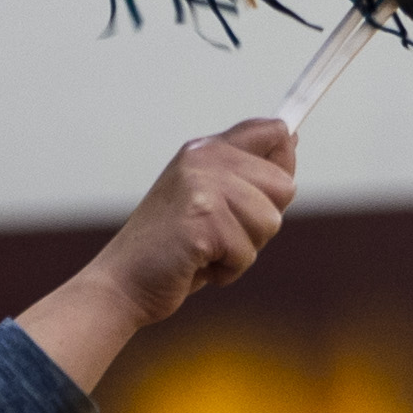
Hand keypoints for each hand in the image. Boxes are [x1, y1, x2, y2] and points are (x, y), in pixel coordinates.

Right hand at [16, 118, 296, 391]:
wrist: (123, 280)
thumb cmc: (171, 245)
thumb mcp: (207, 196)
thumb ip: (244, 171)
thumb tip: (289, 137)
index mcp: (205, 149)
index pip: (272, 131)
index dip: (282, 159)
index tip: (263, 186)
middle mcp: (203, 158)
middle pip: (283, 186)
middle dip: (260, 221)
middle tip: (220, 232)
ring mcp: (202, 186)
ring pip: (270, 221)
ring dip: (243, 248)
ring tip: (206, 249)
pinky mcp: (202, 220)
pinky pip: (247, 252)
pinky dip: (227, 270)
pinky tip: (196, 263)